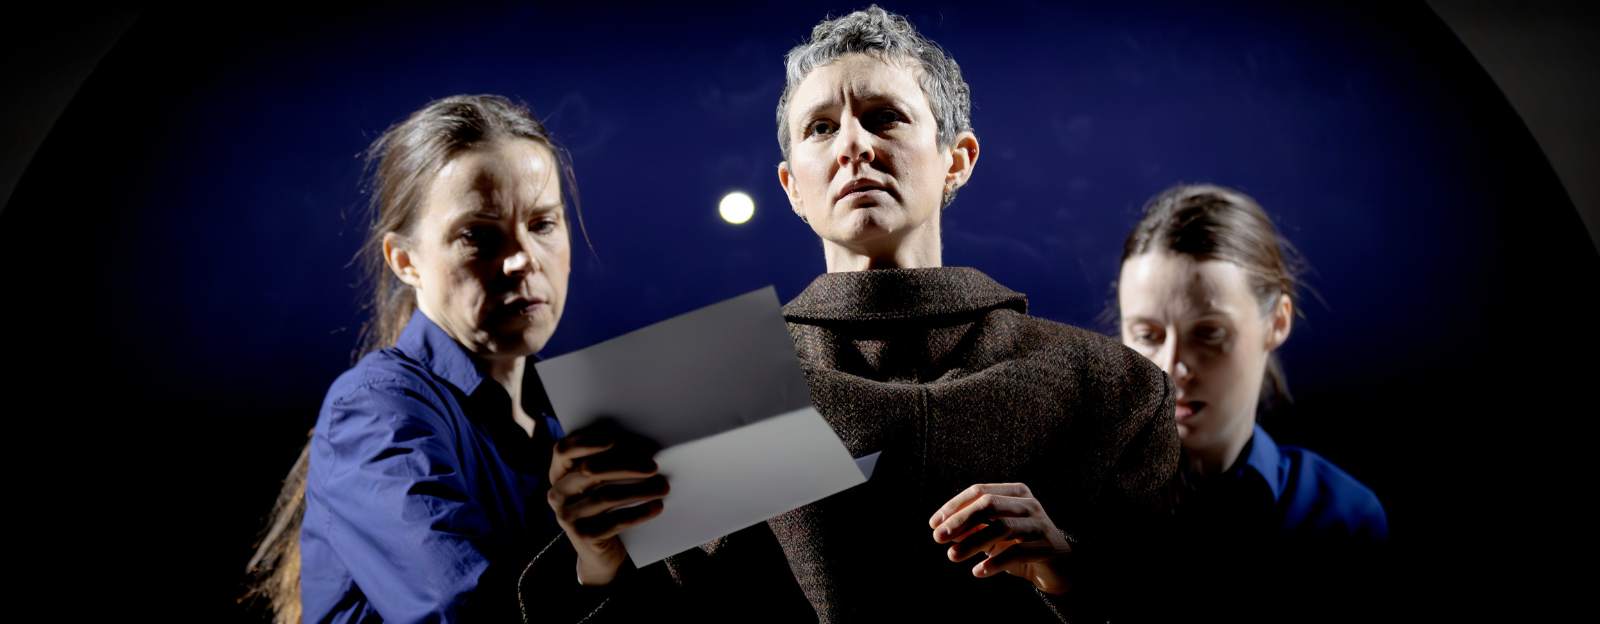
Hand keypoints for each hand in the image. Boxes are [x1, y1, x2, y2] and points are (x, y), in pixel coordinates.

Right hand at [547, 421, 668, 585]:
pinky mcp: (582, 535)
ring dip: (640, 490)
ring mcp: (566, 516)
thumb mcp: (599, 485)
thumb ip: (606, 465)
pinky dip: (640, 512)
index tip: (613, 440)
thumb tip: (638, 449)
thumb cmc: (603, 509)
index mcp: (558, 474)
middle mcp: (557, 494)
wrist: (598, 551)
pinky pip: (616, 520)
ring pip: (606, 496)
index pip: (563, 450)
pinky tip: (657, 506)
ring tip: (662, 487)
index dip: (585, 443)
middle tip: (653, 467)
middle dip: (626, 466)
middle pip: (590, 470)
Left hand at [929, 483, 1074, 593]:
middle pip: (989, 504)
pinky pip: (1019, 552)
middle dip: (960, 521)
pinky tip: (978, 572)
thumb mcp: (994, 536)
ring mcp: (1040, 523)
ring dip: (973, 542)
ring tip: (953, 556)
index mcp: (1015, 493)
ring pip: (1002, 527)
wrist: (1060, 568)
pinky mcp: (1049, 546)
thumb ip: (972, 529)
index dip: (954, 506)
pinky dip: (995, 562)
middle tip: (938, 538)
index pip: (979, 491)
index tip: (934, 524)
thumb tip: (944, 531)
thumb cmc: (1021, 547)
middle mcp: (1029, 503)